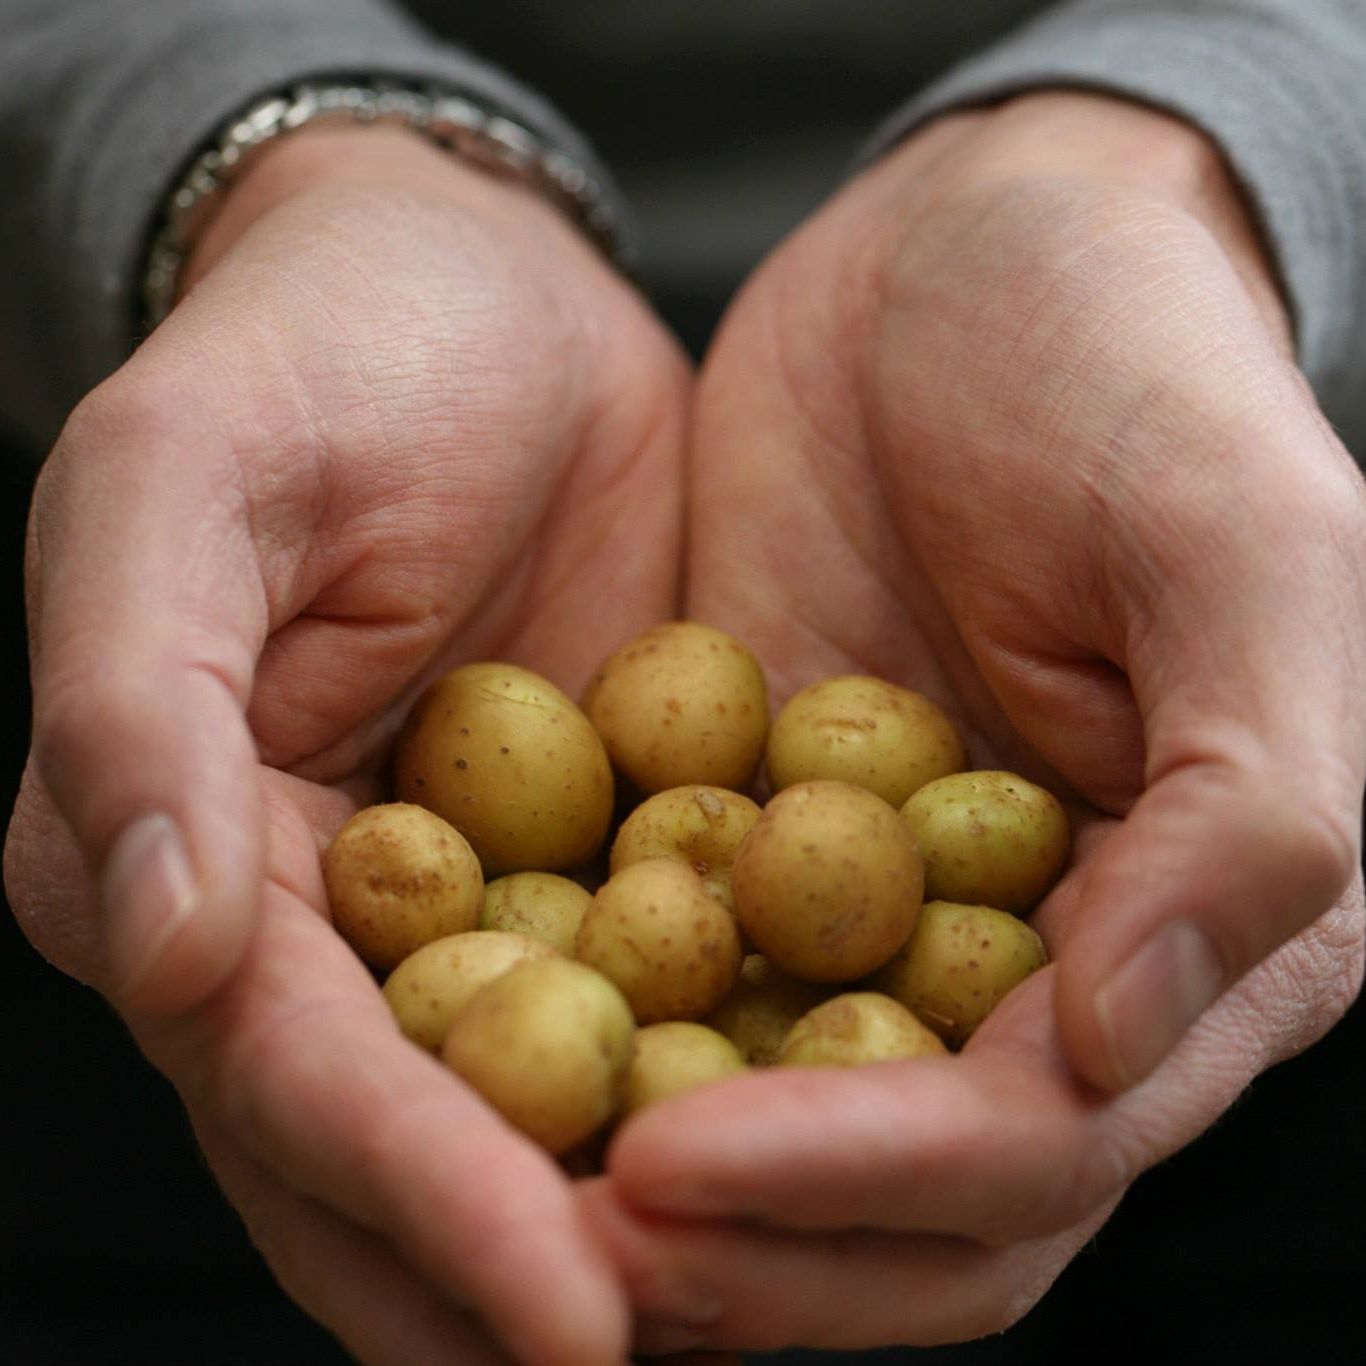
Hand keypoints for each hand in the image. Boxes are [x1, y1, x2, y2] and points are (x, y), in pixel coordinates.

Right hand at [5, 125, 688, 1363]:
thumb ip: (135, 713)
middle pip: (417, 1155)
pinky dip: (738, 1076)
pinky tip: (845, 1137)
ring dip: (649, 1219)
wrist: (466, 286)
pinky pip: (664, 991)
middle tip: (692, 1349)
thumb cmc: (310, 355)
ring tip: (792, 1293)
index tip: (573, 1319)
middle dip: (536, 1274)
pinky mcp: (596, 844)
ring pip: (546, 1110)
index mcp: (189, 862)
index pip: (301, 1081)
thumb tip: (163, 944)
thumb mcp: (182, 486)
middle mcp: (320, 921)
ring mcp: (468, 897)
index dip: (426, 1201)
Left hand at [588, 93, 1365, 1351]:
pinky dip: (586, 1036)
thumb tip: (1111, 1042)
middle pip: (899, 1205)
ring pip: (775, 1126)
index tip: (668, 1168)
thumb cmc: (1131, 367)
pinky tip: (462, 1043)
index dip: (863, 1182)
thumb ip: (1249, 807)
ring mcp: (888, 915)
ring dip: (647, 1187)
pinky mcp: (759, 840)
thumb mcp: (1239, 544)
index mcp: (1194, 935)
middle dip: (738, 1243)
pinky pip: (670, 980)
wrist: (963, 256)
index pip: (1030, 1146)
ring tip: (490, 1179)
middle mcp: (1042, 969)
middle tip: (548, 1228)